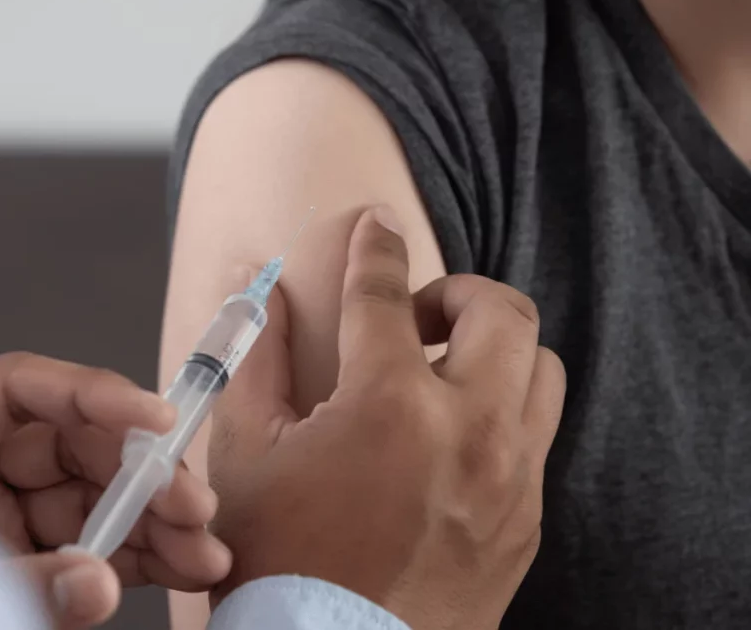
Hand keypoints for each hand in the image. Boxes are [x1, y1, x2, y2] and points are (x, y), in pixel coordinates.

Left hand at [0, 353, 231, 627]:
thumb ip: (18, 584)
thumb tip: (98, 585)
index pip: (18, 388)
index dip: (95, 396)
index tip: (159, 421)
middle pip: (73, 446)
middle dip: (143, 477)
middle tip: (195, 510)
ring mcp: (2, 511)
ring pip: (93, 498)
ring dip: (155, 524)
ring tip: (204, 556)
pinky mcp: (27, 553)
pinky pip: (90, 543)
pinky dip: (137, 556)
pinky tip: (180, 568)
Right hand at [208, 207, 565, 628]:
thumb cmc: (278, 561)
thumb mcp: (245, 452)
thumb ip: (259, 359)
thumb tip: (265, 293)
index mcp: (387, 407)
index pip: (384, 293)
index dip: (377, 247)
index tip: (377, 225)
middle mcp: (467, 432)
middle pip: (502, 311)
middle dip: (457, 290)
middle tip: (414, 317)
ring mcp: (509, 479)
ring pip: (541, 369)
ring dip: (494, 350)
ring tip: (442, 373)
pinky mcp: (525, 519)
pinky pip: (536, 435)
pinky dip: (500, 412)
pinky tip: (451, 436)